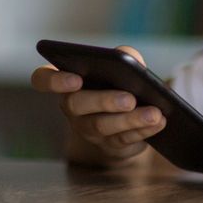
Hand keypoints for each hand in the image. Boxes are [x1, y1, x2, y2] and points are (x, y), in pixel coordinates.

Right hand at [30, 45, 166, 162]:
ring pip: (102, 126)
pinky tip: (160, 122)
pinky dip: (143, 130)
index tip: (75, 78)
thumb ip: (124, 56)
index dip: (54, 80)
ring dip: (131, 120)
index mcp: (66, 81)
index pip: (43, 79)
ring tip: (155, 113)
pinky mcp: (109, 145)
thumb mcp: (122, 66)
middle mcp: (71, 107)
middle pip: (77, 105)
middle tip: (129, 98)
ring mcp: (87, 129)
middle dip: (104, 101)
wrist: (129, 114)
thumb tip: (130, 59)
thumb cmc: (119, 81)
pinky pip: (123, 140)